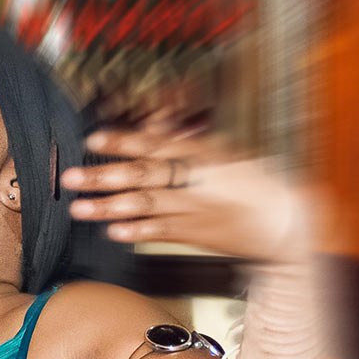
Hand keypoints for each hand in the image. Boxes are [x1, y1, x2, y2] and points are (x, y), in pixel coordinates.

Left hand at [60, 124, 317, 262]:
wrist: (286, 221)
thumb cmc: (256, 184)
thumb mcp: (226, 153)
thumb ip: (188, 141)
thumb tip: (157, 125)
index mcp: (203, 155)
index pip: (157, 145)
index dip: (124, 141)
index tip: (94, 139)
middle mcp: (196, 180)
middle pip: (143, 175)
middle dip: (104, 176)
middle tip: (72, 177)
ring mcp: (193, 208)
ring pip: (145, 205)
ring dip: (108, 206)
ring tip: (79, 207)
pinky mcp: (195, 233)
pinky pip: (161, 232)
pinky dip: (136, 232)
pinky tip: (112, 231)